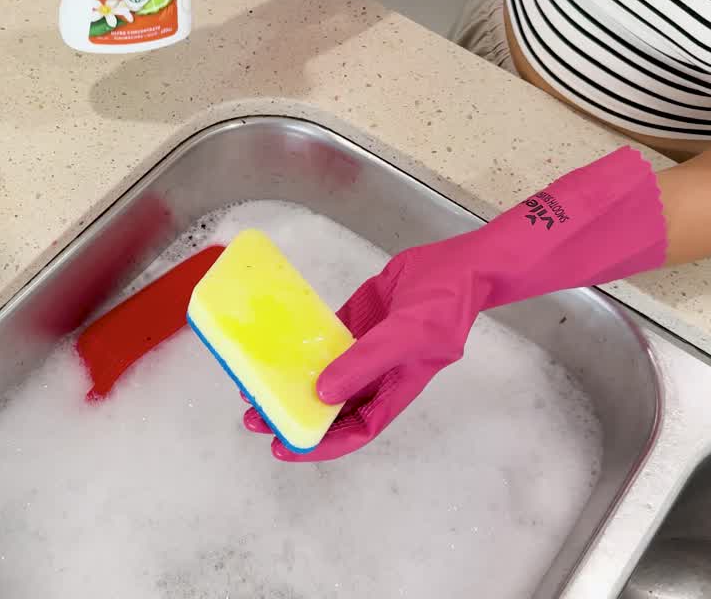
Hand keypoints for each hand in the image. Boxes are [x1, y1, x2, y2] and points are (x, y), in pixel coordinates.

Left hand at [243, 237, 489, 460]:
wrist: (456, 264)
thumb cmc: (444, 305)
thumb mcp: (407, 336)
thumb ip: (365, 362)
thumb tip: (323, 393)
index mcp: (395, 389)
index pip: (356, 429)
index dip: (322, 444)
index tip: (283, 447)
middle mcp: (377, 375)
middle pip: (333, 408)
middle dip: (296, 416)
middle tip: (255, 417)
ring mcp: (366, 348)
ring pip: (324, 375)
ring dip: (292, 383)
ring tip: (253, 387)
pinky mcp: (358, 322)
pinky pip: (323, 341)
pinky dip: (300, 349)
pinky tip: (275, 349)